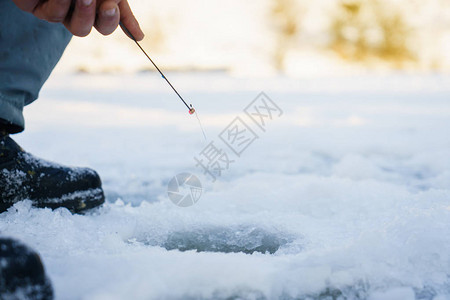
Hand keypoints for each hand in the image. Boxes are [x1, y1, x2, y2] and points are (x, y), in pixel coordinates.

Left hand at [12, 0, 143, 39]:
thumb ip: (122, 10)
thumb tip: (139, 37)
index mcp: (93, 10)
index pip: (104, 26)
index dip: (109, 20)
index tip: (111, 5)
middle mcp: (72, 13)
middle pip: (81, 30)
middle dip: (89, 16)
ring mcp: (50, 9)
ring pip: (63, 20)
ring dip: (71, 5)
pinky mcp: (29, 4)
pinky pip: (42, 8)